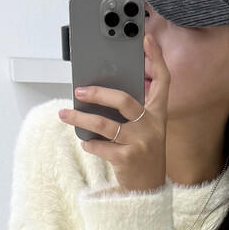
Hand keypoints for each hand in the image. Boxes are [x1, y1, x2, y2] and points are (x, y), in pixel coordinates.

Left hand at [59, 32, 169, 191]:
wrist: (148, 190)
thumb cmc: (142, 153)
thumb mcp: (146, 130)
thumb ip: (133, 111)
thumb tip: (100, 91)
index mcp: (159, 114)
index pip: (163, 81)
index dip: (156, 58)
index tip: (146, 39)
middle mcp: (153, 126)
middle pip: (124, 101)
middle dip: (99, 93)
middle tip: (79, 91)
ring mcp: (141, 143)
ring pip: (106, 125)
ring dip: (81, 119)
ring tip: (65, 114)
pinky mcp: (128, 159)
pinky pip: (101, 146)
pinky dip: (89, 143)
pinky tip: (86, 142)